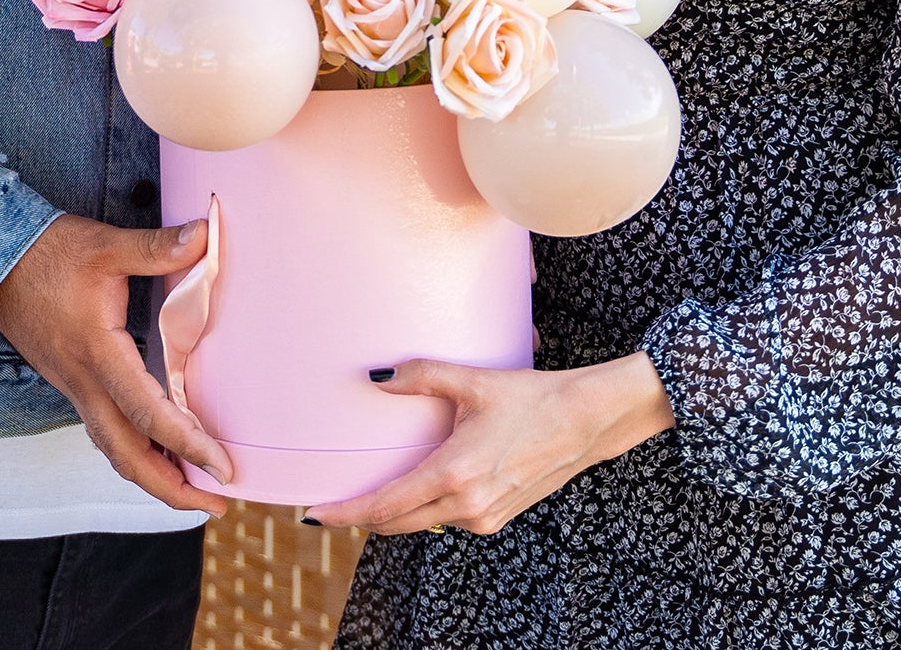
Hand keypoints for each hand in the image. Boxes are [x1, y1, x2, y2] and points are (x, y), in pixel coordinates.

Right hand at [0, 214, 234, 513]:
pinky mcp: (72, 382)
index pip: (148, 414)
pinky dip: (135, 451)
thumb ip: (156, 247)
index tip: (223, 467)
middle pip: (128, 456)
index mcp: (98, 354)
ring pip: (115, 449)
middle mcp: (84, 382)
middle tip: (217, 503)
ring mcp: (75, 387)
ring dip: (153, 476)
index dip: (188, 445)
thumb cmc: (47, 253)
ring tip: (194, 489)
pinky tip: (157, 449)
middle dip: (172, 489)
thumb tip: (205, 235)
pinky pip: (105, 431)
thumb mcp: (105, 244)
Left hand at [306, 354, 672, 535]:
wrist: (586, 423)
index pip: (383, 507)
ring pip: (421, 523)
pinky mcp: (496, 518)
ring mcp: (483, 517)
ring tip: (371, 490)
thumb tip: (376, 377)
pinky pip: (446, 519)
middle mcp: (465, 506)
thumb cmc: (532, 398)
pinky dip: (425, 509)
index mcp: (453, 474)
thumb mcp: (473, 381)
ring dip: (394, 513)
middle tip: (332, 504)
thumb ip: (421, 375)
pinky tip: (418, 486)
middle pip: (395, 524)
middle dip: (361, 517)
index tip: (314, 514)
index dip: (345, 514)